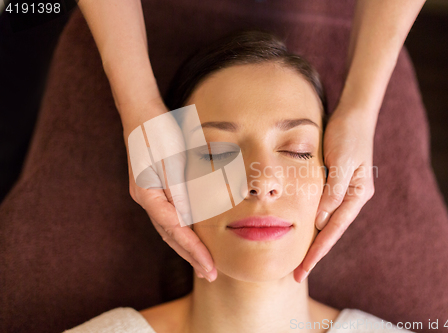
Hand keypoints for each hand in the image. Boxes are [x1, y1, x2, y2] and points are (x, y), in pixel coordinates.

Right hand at [123, 100, 216, 282]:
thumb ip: (179, 190)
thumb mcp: (171, 158)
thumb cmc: (157, 131)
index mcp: (148, 194)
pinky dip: (182, 231)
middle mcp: (146, 198)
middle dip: (191, 255)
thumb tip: (188, 219)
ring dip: (186, 247)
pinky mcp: (154, 189)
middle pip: (170, 235)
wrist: (141, 113)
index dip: (193, 250)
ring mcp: (148, 195)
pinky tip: (192, 237)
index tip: (210, 266)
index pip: (175, 230)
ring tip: (203, 264)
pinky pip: (169, 217)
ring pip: (169, 229)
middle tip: (210, 273)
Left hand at [294, 106, 375, 282]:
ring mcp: (346, 191)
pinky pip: (325, 209)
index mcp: (357, 194)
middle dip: (314, 253)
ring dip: (314, 241)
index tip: (303, 269)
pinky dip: (314, 223)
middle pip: (331, 231)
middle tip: (296, 274)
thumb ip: (332, 192)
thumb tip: (320, 222)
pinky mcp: (337, 184)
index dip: (318, 251)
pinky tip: (304, 231)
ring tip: (298, 260)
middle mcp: (353, 197)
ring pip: (328, 223)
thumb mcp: (341, 162)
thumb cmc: (347, 135)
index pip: (334, 229)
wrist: (353, 114)